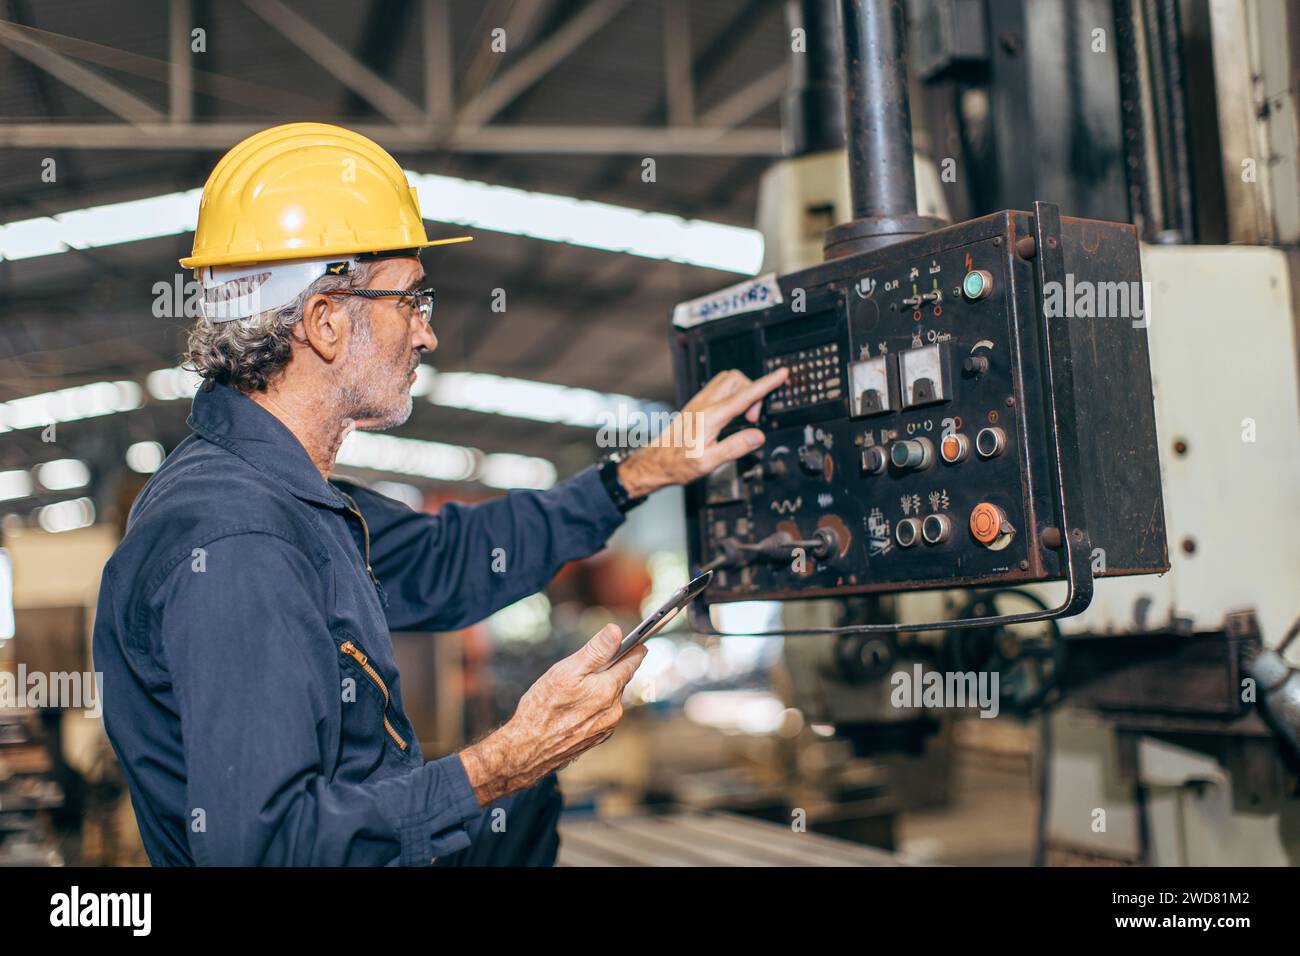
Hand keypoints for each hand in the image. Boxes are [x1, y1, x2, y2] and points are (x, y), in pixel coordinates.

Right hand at [458, 624, 645, 805]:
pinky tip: (573, 707)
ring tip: (573, 690)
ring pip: (610, 697)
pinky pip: (602, 713)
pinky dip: (593, 705)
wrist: (527, 750)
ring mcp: (607, 726)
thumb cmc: (542, 708)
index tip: (637, 639)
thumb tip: (617, 632)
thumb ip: (595, 651)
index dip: (633, 647)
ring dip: (599, 688)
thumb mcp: (566, 671)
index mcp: (609, 690)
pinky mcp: (598, 738)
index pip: (632, 662)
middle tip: (586, 665)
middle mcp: (614, 710)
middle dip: (608, 669)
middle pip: (620, 679)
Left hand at [617, 367, 788, 497]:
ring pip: (728, 380)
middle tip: (753, 418)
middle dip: (753, 392)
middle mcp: (705, 404)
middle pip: (737, 379)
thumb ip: (734, 447)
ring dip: (743, 392)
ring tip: (744, 417)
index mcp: (711, 417)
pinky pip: (719, 387)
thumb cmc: (678, 464)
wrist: (655, 461)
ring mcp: (699, 402)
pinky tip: (731, 415)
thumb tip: (758, 435)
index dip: (767, 384)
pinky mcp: (696, 405)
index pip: (745, 395)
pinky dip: (732, 395)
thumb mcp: (708, 462)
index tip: (782, 374)